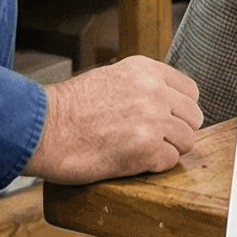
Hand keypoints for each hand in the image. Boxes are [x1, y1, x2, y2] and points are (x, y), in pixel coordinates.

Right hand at [24, 54, 201, 183]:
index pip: (190, 90)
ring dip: (167, 150)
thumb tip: (167, 102)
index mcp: (146, 70)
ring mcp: (153, 120)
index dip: (180, 109)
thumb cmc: (69, 109)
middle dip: (177, 131)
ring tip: (140, 151)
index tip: (168, 119)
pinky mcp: (147, 149)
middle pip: (193, 117)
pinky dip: (154, 166)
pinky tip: (132, 161)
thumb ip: (142, 86)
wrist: (43, 130)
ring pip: (187, 141)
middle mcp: (154, 91)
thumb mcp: (111, 78)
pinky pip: (170, 161)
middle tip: (153, 140)